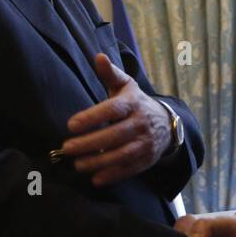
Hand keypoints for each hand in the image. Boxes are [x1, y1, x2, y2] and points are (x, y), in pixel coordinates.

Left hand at [61, 54, 172, 186]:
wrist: (168, 124)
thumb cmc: (137, 103)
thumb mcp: (126, 86)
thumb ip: (110, 74)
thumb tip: (98, 57)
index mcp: (133, 103)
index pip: (112, 110)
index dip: (92, 117)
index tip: (71, 124)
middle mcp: (140, 124)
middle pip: (114, 135)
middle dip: (89, 143)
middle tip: (67, 148)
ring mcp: (145, 143)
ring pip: (121, 155)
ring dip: (98, 162)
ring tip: (77, 165)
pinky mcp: (146, 160)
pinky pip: (129, 169)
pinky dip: (113, 176)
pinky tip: (95, 179)